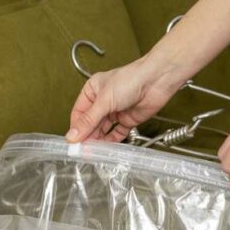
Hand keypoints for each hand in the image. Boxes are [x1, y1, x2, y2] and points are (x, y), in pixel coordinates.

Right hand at [66, 54, 187, 142]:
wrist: (157, 81)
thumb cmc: (132, 79)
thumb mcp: (104, 101)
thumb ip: (88, 121)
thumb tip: (73, 134)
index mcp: (92, 91)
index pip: (79, 113)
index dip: (76, 128)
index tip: (73, 141)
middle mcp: (102, 101)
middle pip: (90, 123)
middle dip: (87, 135)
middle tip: (83, 149)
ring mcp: (115, 111)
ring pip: (102, 129)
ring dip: (98, 140)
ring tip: (93, 150)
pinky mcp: (127, 119)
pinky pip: (116, 133)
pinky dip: (112, 141)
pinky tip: (107, 147)